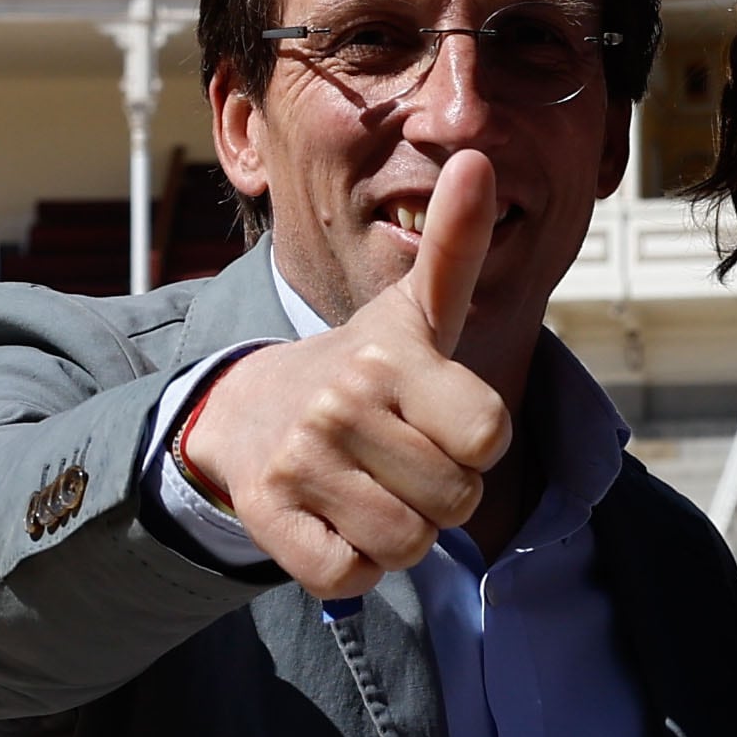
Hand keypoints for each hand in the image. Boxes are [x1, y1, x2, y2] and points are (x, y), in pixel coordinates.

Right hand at [172, 148, 514, 597]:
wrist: (245, 410)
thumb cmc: (358, 368)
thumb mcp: (411, 310)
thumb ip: (455, 248)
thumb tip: (478, 158)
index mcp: (389, 355)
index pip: (491, 434)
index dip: (477, 441)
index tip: (439, 418)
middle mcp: (340, 403)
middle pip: (457, 499)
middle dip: (442, 492)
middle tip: (400, 458)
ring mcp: (300, 462)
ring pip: (408, 546)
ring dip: (401, 532)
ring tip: (370, 488)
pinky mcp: (268, 518)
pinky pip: (351, 578)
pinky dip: (354, 565)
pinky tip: (335, 522)